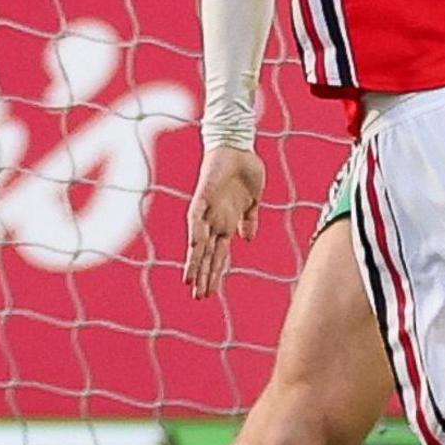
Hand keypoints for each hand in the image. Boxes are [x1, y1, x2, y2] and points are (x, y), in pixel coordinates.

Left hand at [183, 145, 267, 298]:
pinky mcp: (202, 197)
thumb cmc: (246, 171)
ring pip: (199, 243)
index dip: (216, 273)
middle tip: (199, 297)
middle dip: (204, 276)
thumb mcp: (254, 200)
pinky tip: (194, 248)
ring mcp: (208, 211)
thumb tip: (248, 239)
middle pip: (208, 255)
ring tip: (191, 282)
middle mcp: (215, 221)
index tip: (211, 293)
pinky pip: (196, 218)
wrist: (239, 147)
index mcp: (227, 223)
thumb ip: (250, 219)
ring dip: (196, 262)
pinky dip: (195, 233)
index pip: (219, 254)